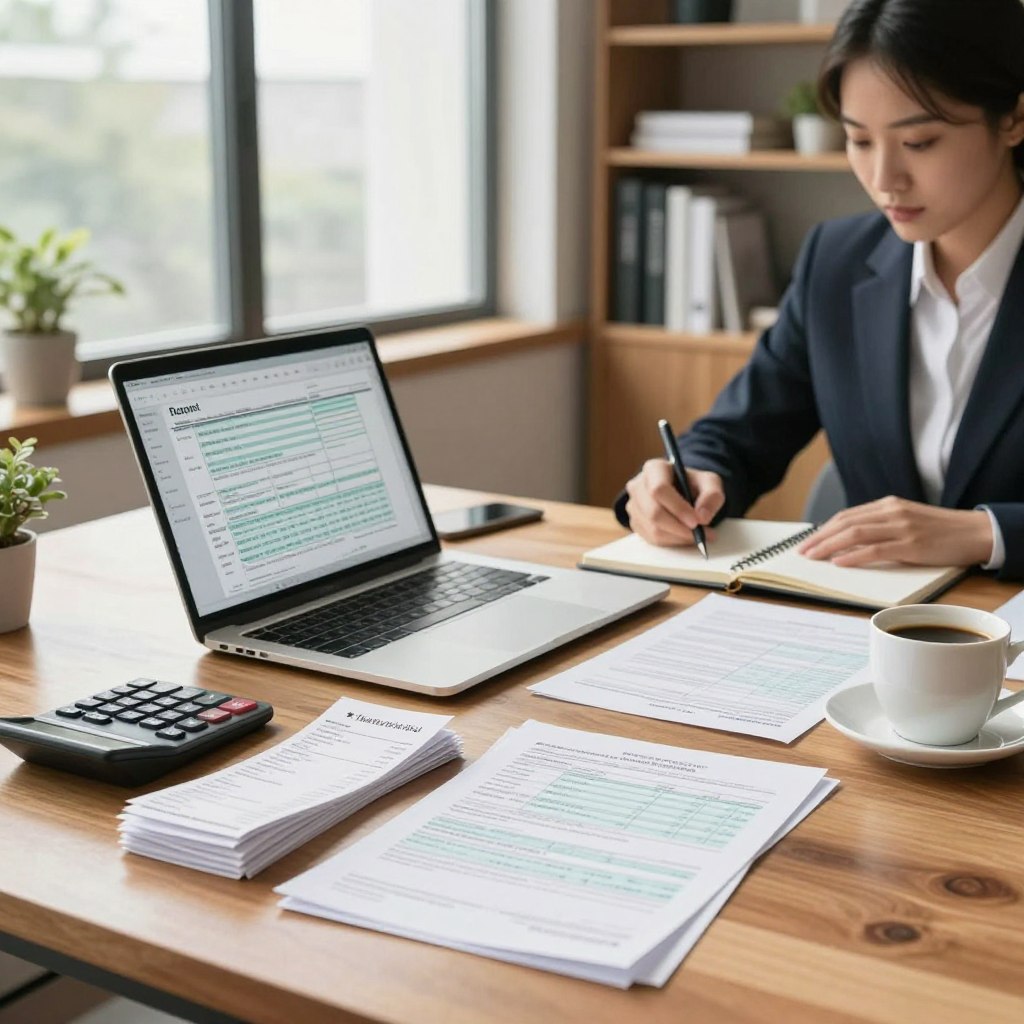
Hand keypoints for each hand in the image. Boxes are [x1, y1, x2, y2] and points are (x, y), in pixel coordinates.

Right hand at [624, 459, 724, 546]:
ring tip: (699, 535)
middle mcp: (638, 485)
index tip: (696, 521)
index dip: (678, 508)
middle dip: (679, 528)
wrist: (681, 490)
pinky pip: (652, 539)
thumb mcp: (710, 482)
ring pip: (653, 529)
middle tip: (701, 534)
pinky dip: (672, 541)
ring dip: (679, 537)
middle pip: (653, 512)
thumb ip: (712, 496)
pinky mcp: (634, 522)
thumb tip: (702, 517)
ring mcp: (633, 505)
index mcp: (654, 469)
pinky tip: (686, 536)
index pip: (659, 489)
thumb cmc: (693, 484)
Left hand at [797, 496, 992, 567]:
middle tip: (802, 552)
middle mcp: (891, 512)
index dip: (824, 529)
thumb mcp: (906, 521)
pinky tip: (839, 562)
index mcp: (888, 505)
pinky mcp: (911, 544)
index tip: (808, 541)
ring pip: (855, 534)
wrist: (975, 532)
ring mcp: (901, 527)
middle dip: (819, 538)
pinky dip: (853, 556)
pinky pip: (875, 549)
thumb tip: (850, 542)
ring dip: (829, 546)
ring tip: (813, 557)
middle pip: (845, 522)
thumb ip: (881, 526)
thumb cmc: (940, 531)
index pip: (847, 515)